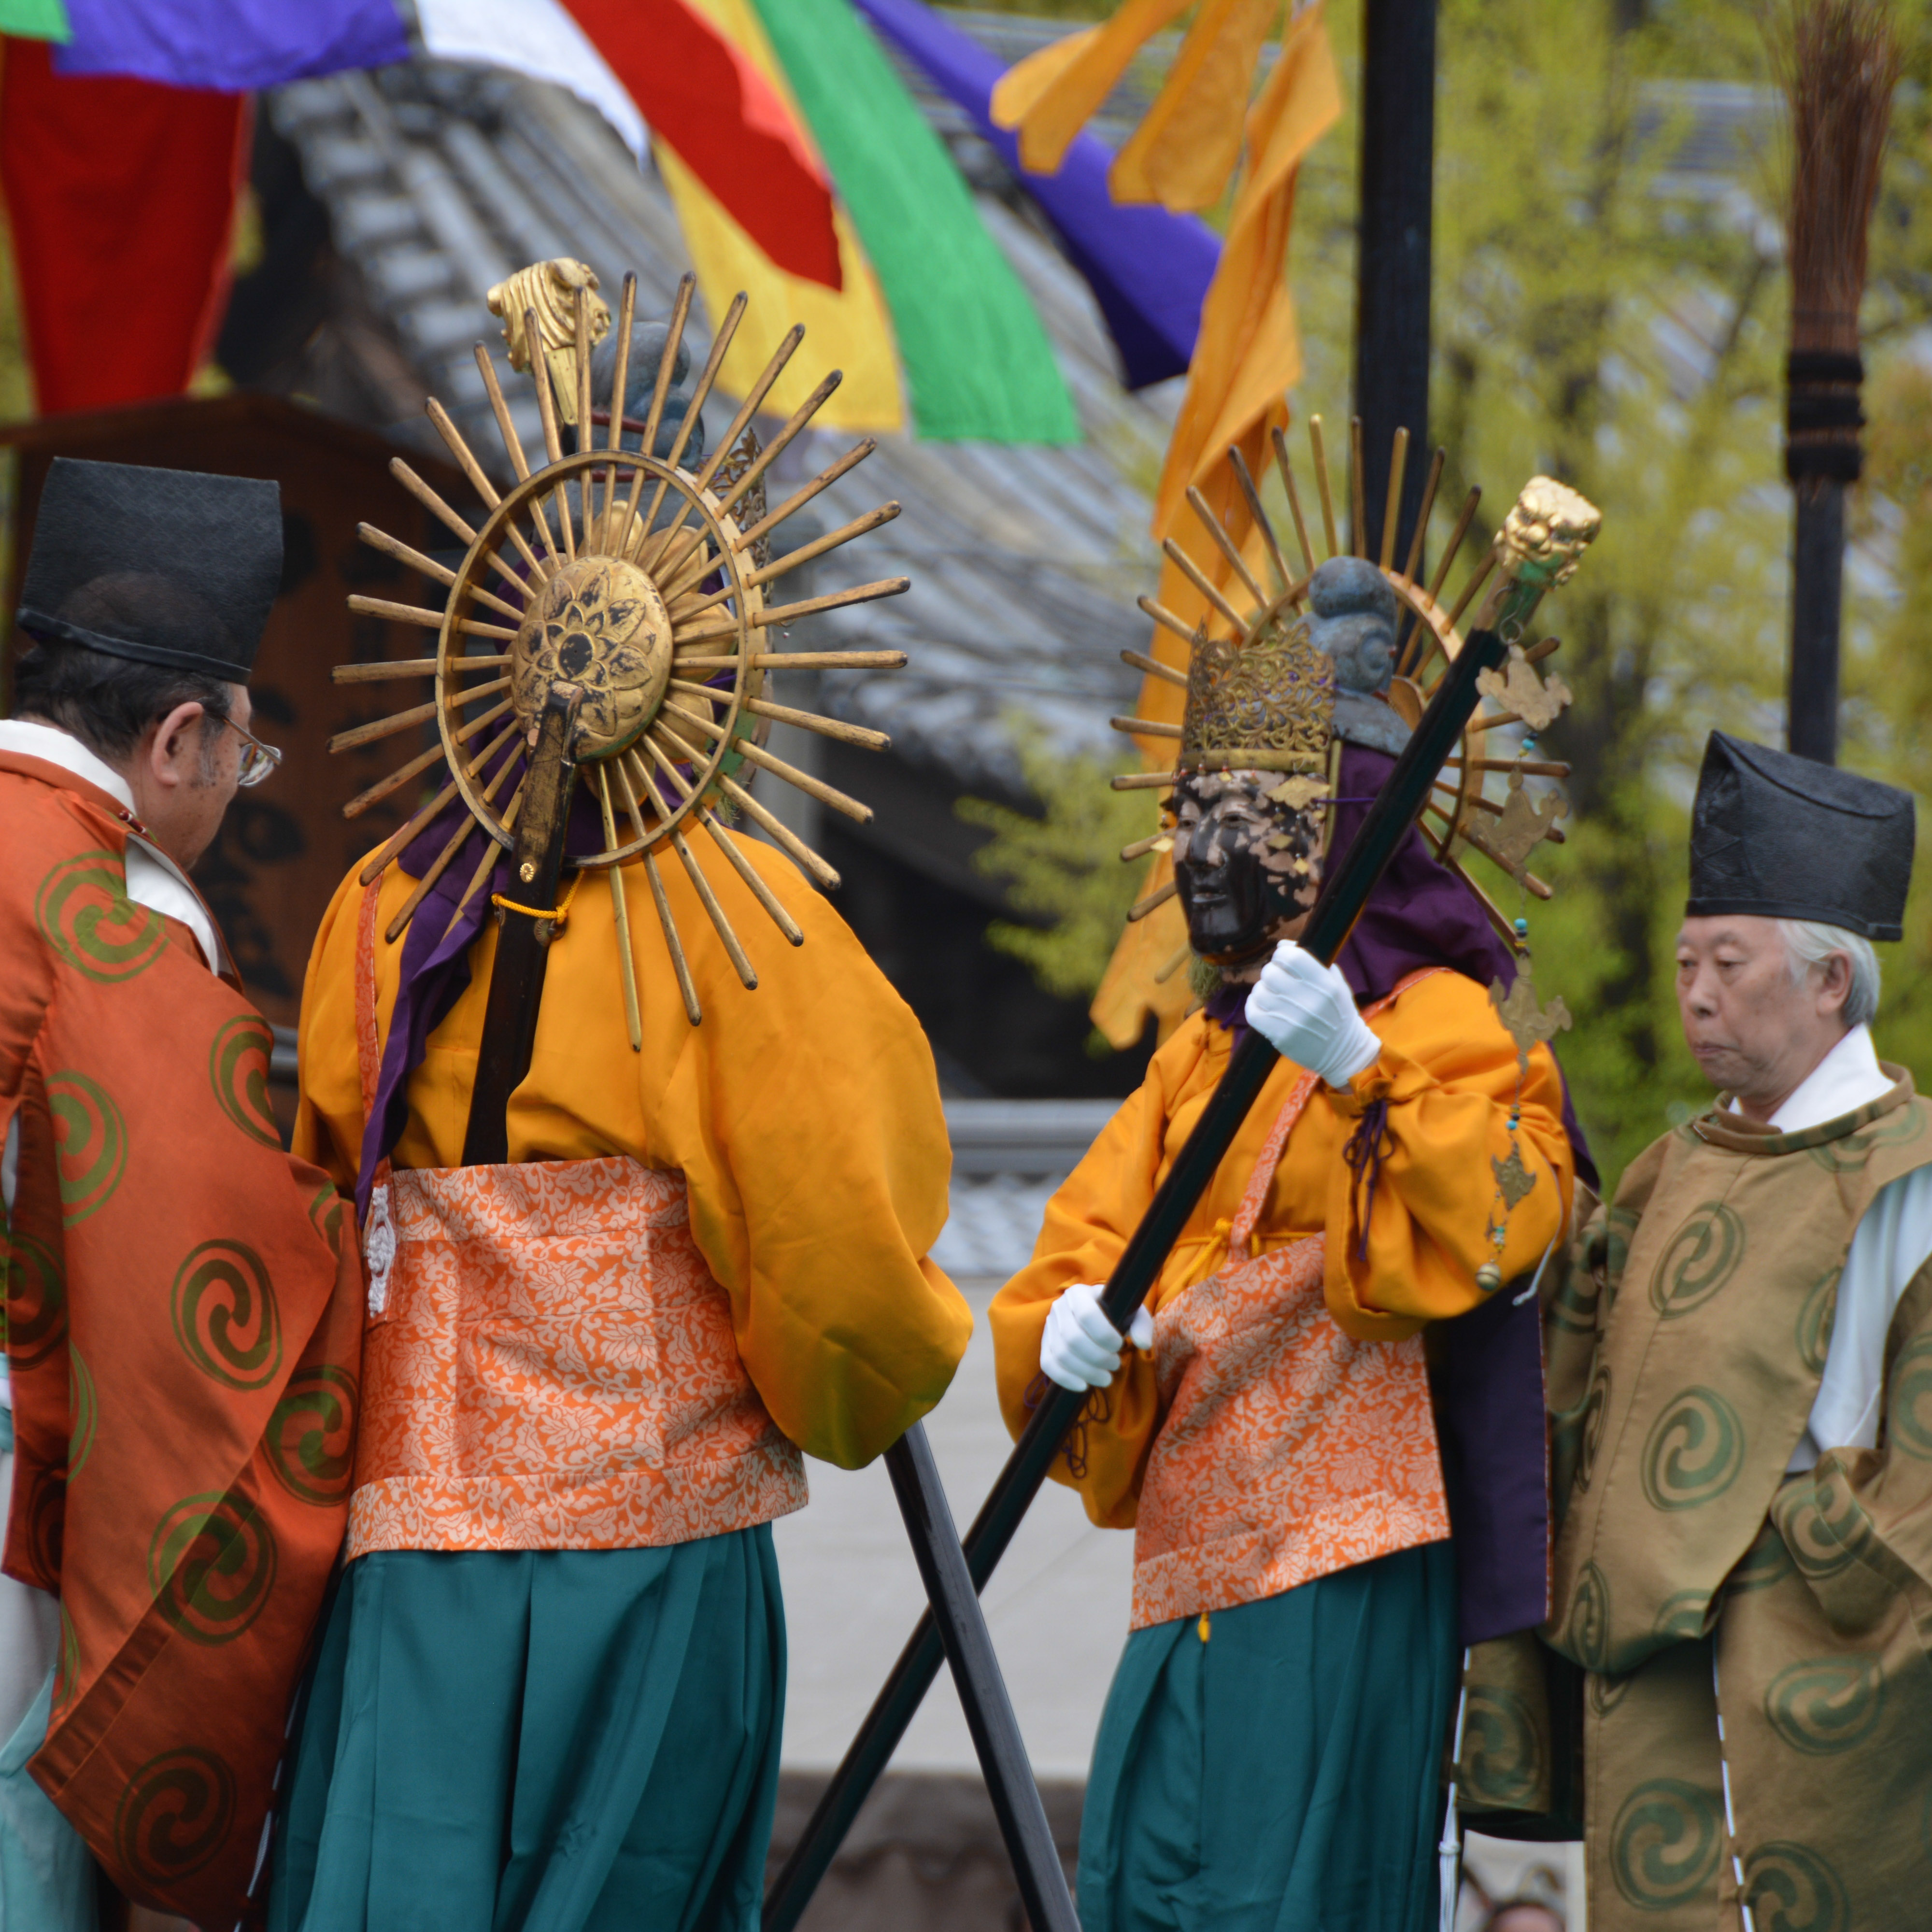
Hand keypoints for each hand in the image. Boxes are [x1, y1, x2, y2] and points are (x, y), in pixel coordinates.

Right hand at [1040, 1283, 1155, 1391]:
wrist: (1094, 1318)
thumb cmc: (1115, 1315)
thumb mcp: (1132, 1313)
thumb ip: (1141, 1325)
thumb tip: (1143, 1344)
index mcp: (1079, 1293)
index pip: (1086, 1314)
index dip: (1104, 1335)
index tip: (1119, 1346)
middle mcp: (1060, 1306)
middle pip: (1073, 1338)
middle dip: (1097, 1357)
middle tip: (1115, 1365)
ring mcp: (1050, 1326)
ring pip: (1061, 1354)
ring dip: (1086, 1371)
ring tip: (1106, 1378)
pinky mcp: (1045, 1344)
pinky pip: (1048, 1364)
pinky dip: (1065, 1378)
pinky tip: (1084, 1386)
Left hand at [1244, 941, 1380, 1087]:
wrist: (1343, 1053)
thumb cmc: (1338, 1014)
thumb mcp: (1336, 985)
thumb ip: (1313, 963)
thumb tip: (1283, 945)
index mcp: (1325, 984)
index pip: (1291, 956)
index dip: (1281, 954)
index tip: (1283, 960)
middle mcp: (1309, 1001)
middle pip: (1270, 972)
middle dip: (1271, 972)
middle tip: (1277, 980)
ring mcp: (1293, 1020)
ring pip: (1259, 991)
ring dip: (1262, 990)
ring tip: (1272, 995)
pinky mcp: (1280, 1036)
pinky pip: (1252, 1012)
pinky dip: (1254, 1006)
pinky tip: (1263, 1006)